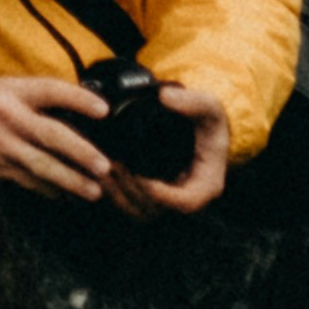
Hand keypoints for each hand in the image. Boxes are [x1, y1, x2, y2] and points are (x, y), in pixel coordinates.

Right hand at [0, 72, 118, 199]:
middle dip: (80, 152)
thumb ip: (36, 95)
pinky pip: (30, 182)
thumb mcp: (3, 87)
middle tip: (104, 165)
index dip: (78, 99)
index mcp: (11, 92)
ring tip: (94, 191)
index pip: (49, 91)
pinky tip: (69, 198)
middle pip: (50, 135)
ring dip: (70, 180)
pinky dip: (52, 191)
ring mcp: (3, 146)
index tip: (104, 110)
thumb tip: (80, 107)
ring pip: (42, 166)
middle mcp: (8, 119)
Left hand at [98, 74, 232, 220]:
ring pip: (138, 211)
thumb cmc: (208, 122)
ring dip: (118, 192)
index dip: (160, 194)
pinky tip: (100, 171)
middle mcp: (186, 197)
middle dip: (132, 189)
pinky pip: (128, 205)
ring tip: (104, 164)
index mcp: (206, 185)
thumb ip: (193, 102)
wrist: (201, 130)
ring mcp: (166, 199)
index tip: (140, 175)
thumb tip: (165, 97)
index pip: (185, 203)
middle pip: (156, 209)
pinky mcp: (149, 195)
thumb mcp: (208, 108)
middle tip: (113, 164)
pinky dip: (113, 192)